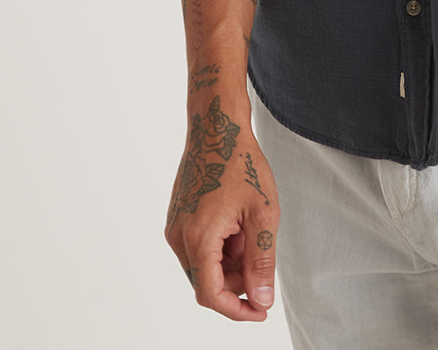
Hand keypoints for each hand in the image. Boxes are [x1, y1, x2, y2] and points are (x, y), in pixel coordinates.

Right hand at [165, 98, 279, 321]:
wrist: (217, 127)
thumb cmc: (242, 164)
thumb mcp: (263, 214)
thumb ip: (261, 261)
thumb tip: (261, 300)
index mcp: (198, 238)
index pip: (212, 296)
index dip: (237, 310)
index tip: (261, 310)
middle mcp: (178, 236)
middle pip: (207, 281)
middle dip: (237, 278)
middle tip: (260, 249)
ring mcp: (174, 226)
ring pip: (203, 264)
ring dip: (229, 259)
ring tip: (249, 226)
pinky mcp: (176, 217)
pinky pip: (197, 246)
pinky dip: (219, 245)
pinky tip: (236, 219)